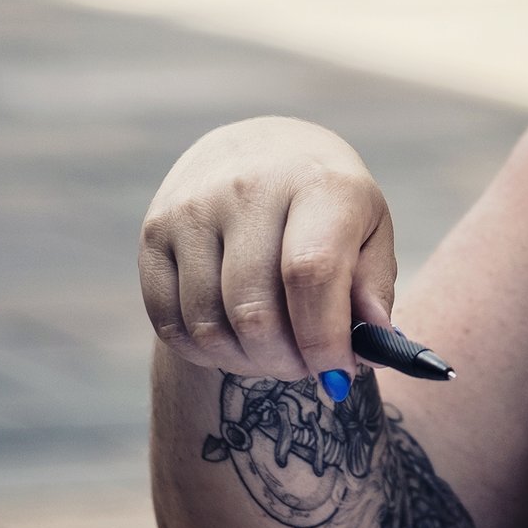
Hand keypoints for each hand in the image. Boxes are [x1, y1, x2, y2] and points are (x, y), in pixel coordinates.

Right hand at [139, 117, 394, 393]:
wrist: (259, 150)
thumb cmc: (327, 205)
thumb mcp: (370, 230)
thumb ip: (373, 289)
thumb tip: (368, 347)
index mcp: (316, 184)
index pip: (311, 273)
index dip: (323, 340)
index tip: (337, 377)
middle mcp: (247, 189)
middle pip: (254, 311)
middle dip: (284, 361)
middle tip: (305, 368)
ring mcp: (192, 209)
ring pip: (209, 325)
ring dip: (245, 362)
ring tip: (273, 354)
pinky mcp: (154, 233)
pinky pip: (169, 323)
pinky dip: (204, 352)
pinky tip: (234, 342)